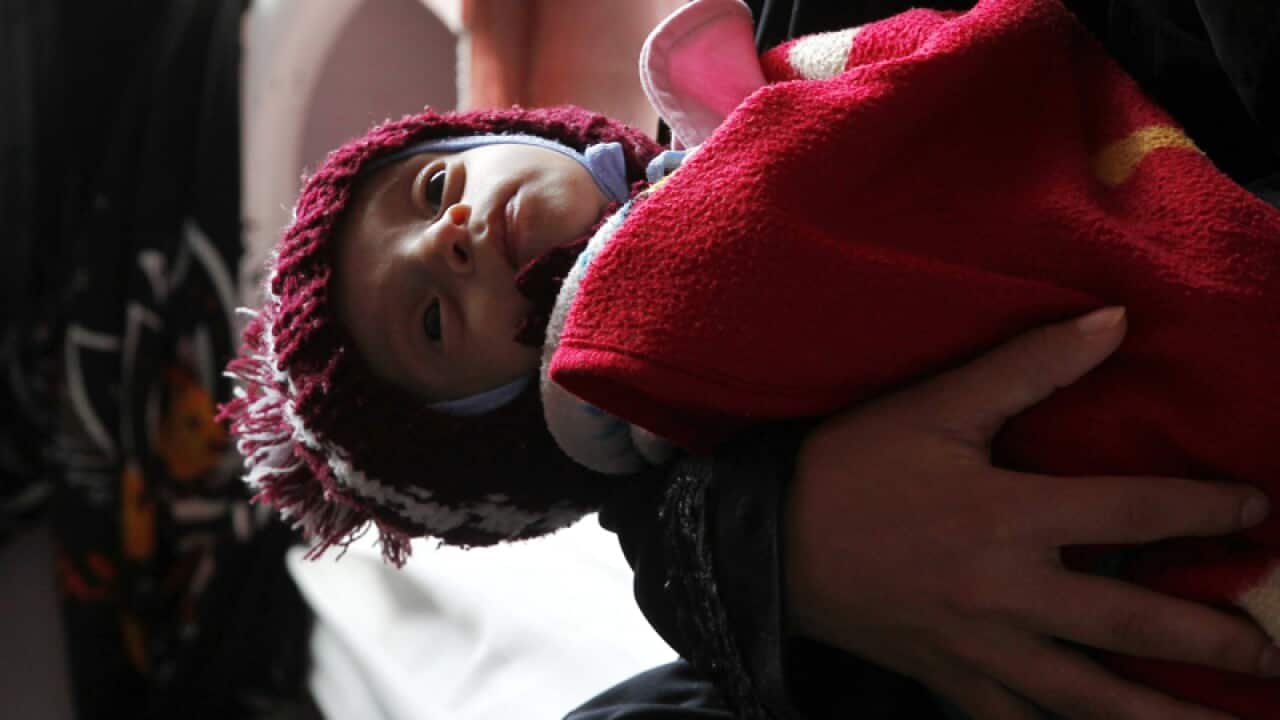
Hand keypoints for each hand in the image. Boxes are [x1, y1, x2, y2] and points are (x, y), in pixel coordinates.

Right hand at [785, 307, 1276, 719]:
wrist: (769, 541)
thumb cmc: (850, 466)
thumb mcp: (935, 406)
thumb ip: (1029, 366)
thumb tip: (1115, 322)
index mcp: (1006, 517)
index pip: (1132, 513)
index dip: (1205, 511)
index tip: (1256, 508)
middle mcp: (1005, 593)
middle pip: (1131, 625)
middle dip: (1211, 640)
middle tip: (1271, 655)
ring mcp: (979, 648)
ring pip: (1087, 699)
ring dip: (1160, 718)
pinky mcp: (949, 679)